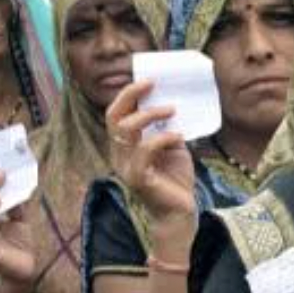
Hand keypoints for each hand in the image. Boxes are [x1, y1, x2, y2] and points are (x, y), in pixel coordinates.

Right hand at [107, 81, 195, 232]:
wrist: (179, 212)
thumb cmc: (175, 180)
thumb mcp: (172, 147)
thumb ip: (166, 129)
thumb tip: (172, 105)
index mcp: (124, 146)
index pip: (115, 115)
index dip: (127, 95)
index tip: (148, 81)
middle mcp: (119, 155)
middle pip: (114, 117)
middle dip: (130, 95)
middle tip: (153, 85)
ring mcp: (126, 167)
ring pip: (126, 130)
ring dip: (150, 114)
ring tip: (171, 109)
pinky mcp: (138, 178)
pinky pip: (145, 150)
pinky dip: (162, 138)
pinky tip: (178, 135)